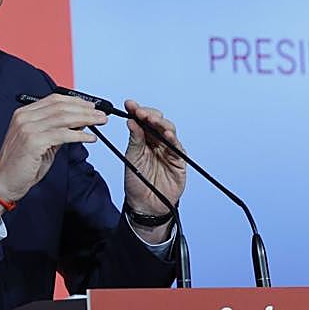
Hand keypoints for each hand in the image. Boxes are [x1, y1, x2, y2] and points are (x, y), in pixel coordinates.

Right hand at [0, 95, 105, 222]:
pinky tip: (89, 138)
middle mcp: (24, 117)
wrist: (3, 182)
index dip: (76, 101)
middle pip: (61, 106)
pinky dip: (79, 135)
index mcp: (24, 114)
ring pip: (64, 118)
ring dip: (86, 119)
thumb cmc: (21, 165)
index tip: (91, 106)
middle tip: (101, 114)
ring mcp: (28, 128)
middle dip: (85, 109)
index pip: (54, 100)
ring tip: (100, 122)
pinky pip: (63, 134)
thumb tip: (79, 122)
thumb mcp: (42, 142)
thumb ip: (57, 131)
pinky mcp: (33, 141)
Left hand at [122, 99, 186, 238]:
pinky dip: (173, 139)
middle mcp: (157, 142)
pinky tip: (167, 135)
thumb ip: (134, 140)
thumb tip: (131, 121)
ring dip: (161, 123)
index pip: (142, 121)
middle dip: (149, 115)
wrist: (145, 205)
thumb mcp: (131, 158)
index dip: (137, 111)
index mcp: (143, 140)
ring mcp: (168, 150)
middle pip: (157, 122)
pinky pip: (177, 147)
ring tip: (152, 120)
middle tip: (140, 112)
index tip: (130, 104)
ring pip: (168, 130)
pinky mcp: (178, 160)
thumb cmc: (137, 183)